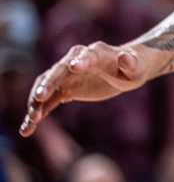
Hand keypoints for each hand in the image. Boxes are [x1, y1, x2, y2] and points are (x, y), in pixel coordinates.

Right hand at [20, 44, 149, 135]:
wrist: (126, 71)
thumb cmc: (134, 66)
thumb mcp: (137, 66)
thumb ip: (130, 63)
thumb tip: (125, 57)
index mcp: (96, 53)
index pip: (85, 56)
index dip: (80, 61)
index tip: (73, 67)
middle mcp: (75, 61)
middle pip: (58, 71)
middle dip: (48, 83)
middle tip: (39, 97)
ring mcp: (67, 75)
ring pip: (46, 86)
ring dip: (37, 102)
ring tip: (32, 119)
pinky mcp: (65, 89)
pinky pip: (48, 101)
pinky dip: (38, 112)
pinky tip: (28, 128)